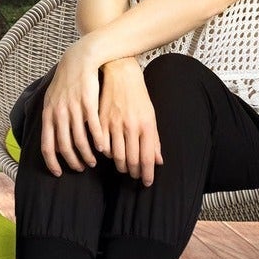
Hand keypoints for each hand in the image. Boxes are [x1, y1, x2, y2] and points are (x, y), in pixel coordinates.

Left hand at [39, 39, 106, 176]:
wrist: (79, 60)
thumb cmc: (66, 82)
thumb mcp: (53, 100)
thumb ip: (52, 120)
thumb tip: (52, 141)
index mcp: (49, 114)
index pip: (47, 146)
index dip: (52, 162)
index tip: (58, 173)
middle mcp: (59, 113)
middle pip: (64, 146)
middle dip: (73, 161)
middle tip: (81, 168)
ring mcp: (74, 108)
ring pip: (80, 140)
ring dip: (87, 154)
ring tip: (93, 161)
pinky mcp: (88, 103)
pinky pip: (94, 127)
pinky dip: (98, 141)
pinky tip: (103, 148)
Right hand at [97, 58, 163, 186]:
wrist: (120, 75)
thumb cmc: (138, 96)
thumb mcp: (151, 116)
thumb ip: (154, 140)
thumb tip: (158, 161)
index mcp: (146, 126)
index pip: (147, 158)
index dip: (147, 174)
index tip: (146, 183)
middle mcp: (130, 126)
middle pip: (131, 160)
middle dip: (133, 172)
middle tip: (134, 176)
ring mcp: (114, 124)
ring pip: (116, 155)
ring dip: (120, 166)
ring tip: (123, 168)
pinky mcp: (100, 120)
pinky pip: (102, 145)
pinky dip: (106, 153)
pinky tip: (110, 154)